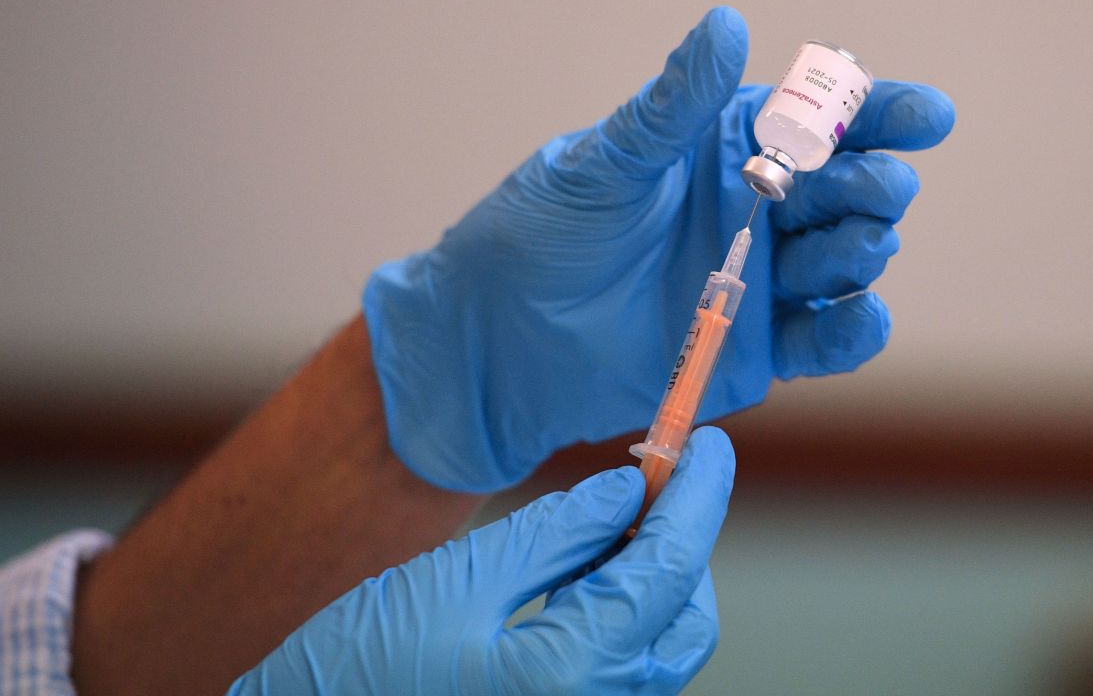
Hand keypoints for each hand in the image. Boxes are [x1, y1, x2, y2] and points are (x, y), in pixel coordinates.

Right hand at [228, 427, 734, 695]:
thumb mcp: (460, 578)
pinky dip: (622, 610)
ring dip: (653, 575)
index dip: (698, 495)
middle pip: (684, 616)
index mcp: (572, 675)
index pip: (669, 567)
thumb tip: (631, 488)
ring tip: (616, 513)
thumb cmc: (361, 667)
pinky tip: (589, 566)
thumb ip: (558, 531)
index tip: (709, 442)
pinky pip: (624, 667)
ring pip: (660, 645)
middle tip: (656, 473)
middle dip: (681, 540)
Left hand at [363, 6, 954, 489]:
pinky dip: (854, 332)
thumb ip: (672, 108)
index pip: (820, 119)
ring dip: (864, 250)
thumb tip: (728, 25)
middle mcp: (756, 209)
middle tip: (872, 187)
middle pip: (848, 189)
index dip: (881, 113)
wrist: (496, 340)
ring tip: (856, 245)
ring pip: (846, 261)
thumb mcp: (605, 162)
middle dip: (873, 183)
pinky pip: (825, 340)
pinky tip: (862, 316)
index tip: (927, 116)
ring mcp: (761, 280)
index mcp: (726, 147)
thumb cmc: (539, 234)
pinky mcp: (756, 349)